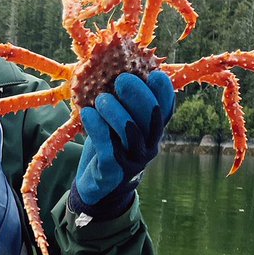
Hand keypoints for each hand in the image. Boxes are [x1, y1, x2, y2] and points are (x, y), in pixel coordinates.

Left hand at [69, 70, 175, 218]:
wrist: (96, 188)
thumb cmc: (109, 146)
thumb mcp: (118, 123)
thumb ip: (122, 103)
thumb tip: (116, 66)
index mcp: (152, 131)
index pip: (166, 109)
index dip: (164, 91)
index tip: (153, 74)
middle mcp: (148, 145)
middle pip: (152, 117)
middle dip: (138, 95)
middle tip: (121, 80)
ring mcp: (132, 160)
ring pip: (131, 132)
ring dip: (116, 111)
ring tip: (100, 99)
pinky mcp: (111, 171)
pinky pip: (107, 147)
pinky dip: (97, 127)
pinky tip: (87, 113)